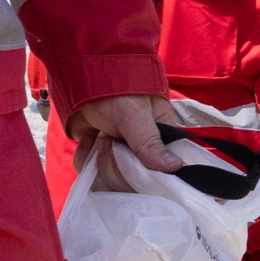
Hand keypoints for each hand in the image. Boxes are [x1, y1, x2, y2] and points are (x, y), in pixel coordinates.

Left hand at [62, 94, 182, 172]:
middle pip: (133, 183)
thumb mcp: (134, 113)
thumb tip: (176, 166)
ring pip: (111, 183)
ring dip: (99, 160)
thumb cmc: (117, 88)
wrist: (83, 76)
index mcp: (162, 141)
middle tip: (108, 140)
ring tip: (99, 137)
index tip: (133, 169)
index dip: (147, 178)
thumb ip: (150, 141)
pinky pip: (92, 175)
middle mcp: (143, 154)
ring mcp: (120, 157)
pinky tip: (88, 139)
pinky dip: (85, 158)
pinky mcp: (100, 157)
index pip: (162, 174)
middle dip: (115, 165)